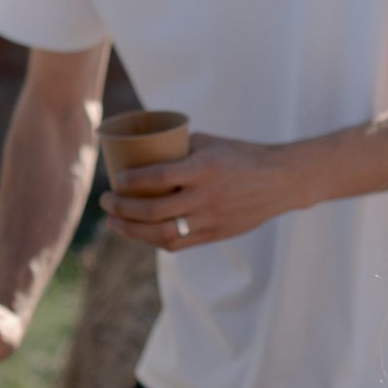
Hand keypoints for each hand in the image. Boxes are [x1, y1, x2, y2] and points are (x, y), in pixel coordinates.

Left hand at [101, 133, 302, 251]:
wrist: (280, 181)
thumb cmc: (241, 155)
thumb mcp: (210, 143)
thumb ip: (178, 149)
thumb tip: (142, 151)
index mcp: (205, 169)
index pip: (160, 176)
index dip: (132, 180)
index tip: (116, 178)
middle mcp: (207, 196)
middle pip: (154, 211)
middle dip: (122, 208)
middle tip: (106, 200)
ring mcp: (211, 219)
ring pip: (163, 233)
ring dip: (131, 230)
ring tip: (114, 221)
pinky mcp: (215, 234)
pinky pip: (179, 244)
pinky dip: (154, 240)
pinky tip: (138, 234)